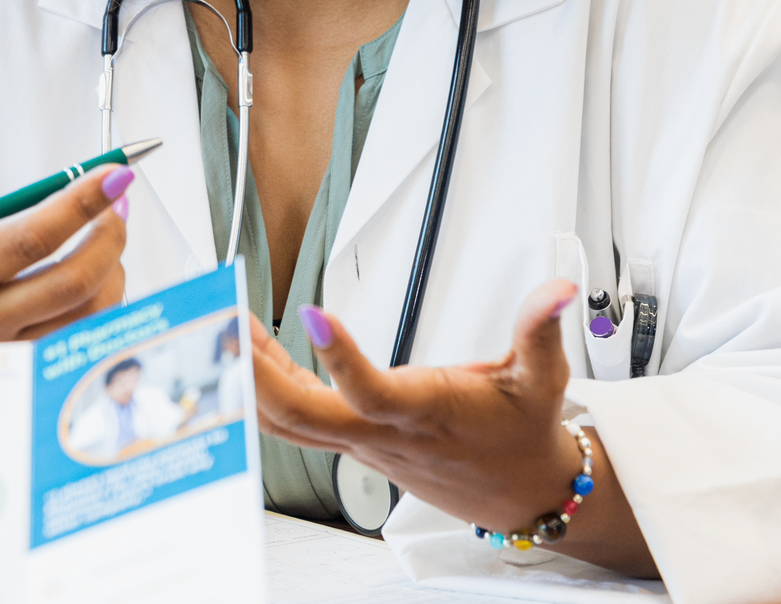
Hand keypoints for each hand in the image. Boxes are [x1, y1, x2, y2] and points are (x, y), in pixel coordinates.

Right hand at [0, 170, 130, 361]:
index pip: (33, 238)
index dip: (80, 204)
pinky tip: (101, 275)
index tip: (113, 175)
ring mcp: (7, 350)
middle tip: (116, 200)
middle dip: (109, 234)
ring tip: (107, 235)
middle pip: (73, 281)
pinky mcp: (22, 370)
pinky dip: (103, 303)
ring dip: (113, 269)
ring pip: (88, 316)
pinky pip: (81, 340)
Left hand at [250, 277, 655, 578]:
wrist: (521, 493)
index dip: (342, 359)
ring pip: (288, 420)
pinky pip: (298, 417)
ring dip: (250, 377)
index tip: (314, 315)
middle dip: (255, 373)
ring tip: (224, 324)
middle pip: (301, 416)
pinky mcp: (355, 439)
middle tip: (225, 319)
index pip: (373, 394)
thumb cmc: (522, 435)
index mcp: (425, 413)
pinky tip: (253, 350)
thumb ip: (540, 329)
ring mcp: (362, 440)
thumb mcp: (541, 379)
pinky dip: (269, 382)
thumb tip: (556, 289)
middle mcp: (383, 432)